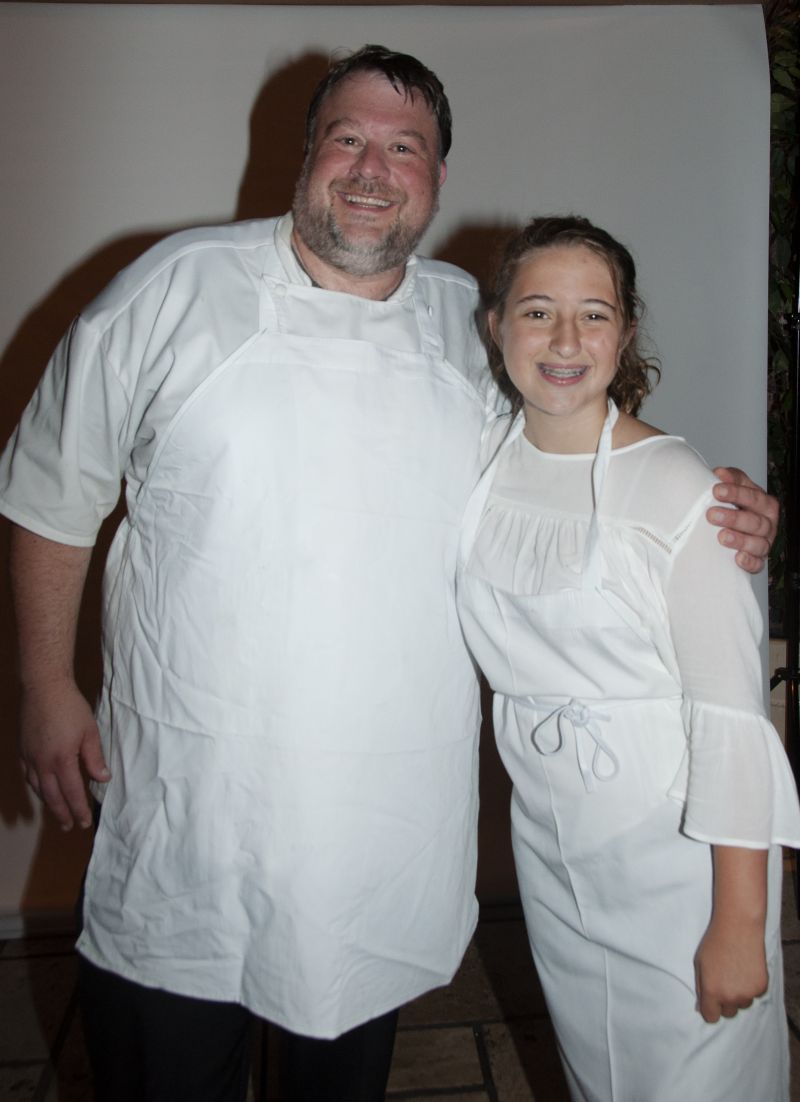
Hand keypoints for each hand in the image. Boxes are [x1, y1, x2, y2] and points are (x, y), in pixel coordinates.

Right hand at [19, 678, 109, 830]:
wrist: (44, 687)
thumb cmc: (70, 707)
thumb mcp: (90, 732)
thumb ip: (95, 758)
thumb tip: (103, 779)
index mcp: (62, 760)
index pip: (72, 792)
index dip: (79, 809)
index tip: (84, 822)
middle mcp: (42, 763)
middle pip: (52, 796)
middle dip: (62, 813)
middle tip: (70, 827)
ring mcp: (29, 757)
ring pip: (38, 788)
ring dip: (49, 802)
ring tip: (58, 811)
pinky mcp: (22, 749)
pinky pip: (27, 775)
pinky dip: (35, 787)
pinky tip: (41, 789)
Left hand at [694, 915, 767, 1022]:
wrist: (738, 927)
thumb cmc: (714, 942)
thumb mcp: (699, 963)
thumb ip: (700, 987)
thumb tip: (701, 1007)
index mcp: (712, 991)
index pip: (711, 1017)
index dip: (710, 1009)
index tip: (711, 1000)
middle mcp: (730, 996)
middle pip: (728, 1013)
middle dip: (725, 1002)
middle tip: (724, 982)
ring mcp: (748, 993)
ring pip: (742, 1004)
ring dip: (739, 995)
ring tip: (735, 973)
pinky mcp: (761, 987)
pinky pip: (755, 995)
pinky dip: (751, 986)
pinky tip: (746, 969)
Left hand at [708, 467, 778, 573]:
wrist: (726, 527)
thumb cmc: (731, 505)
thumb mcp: (731, 488)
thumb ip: (729, 479)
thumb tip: (720, 473)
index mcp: (763, 503)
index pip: (754, 497)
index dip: (736, 493)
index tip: (717, 490)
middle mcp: (767, 524)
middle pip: (756, 521)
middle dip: (734, 518)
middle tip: (712, 515)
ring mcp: (763, 543)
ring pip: (758, 543)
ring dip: (740, 540)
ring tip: (722, 537)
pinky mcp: (757, 560)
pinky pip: (757, 564)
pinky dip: (749, 562)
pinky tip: (738, 558)